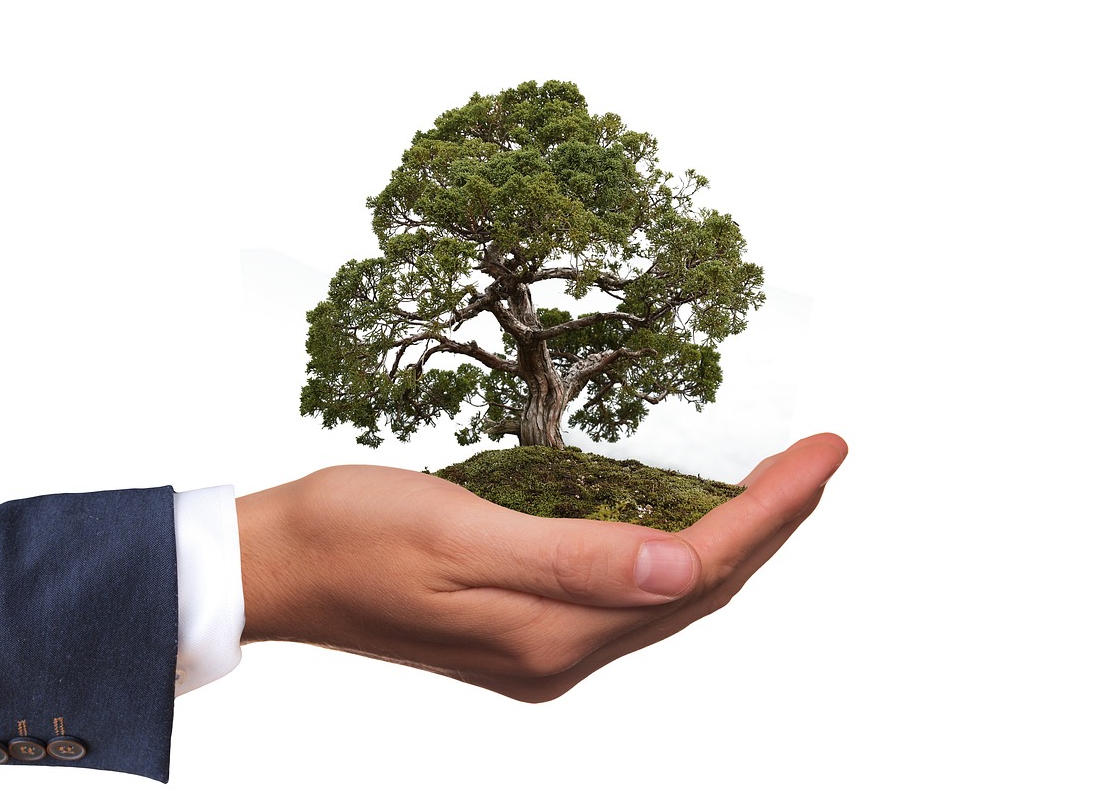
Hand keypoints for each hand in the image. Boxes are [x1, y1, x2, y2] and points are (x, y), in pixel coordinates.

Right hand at [236, 432, 846, 700]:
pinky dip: (676, 551)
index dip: (770, 511)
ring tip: (779, 483)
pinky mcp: (528, 630)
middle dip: (771, 523)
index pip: (695, 568)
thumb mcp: (456, 533)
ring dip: (732, 539)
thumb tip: (683, 568)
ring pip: (672, 595)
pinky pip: (631, 594)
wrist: (279, 568)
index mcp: (550, 633)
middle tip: (819, 457)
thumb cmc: (351, 535)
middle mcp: (561, 653)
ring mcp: (545, 647)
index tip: (824, 451)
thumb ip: (573, 557)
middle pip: (699, 589)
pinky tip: (688, 516)